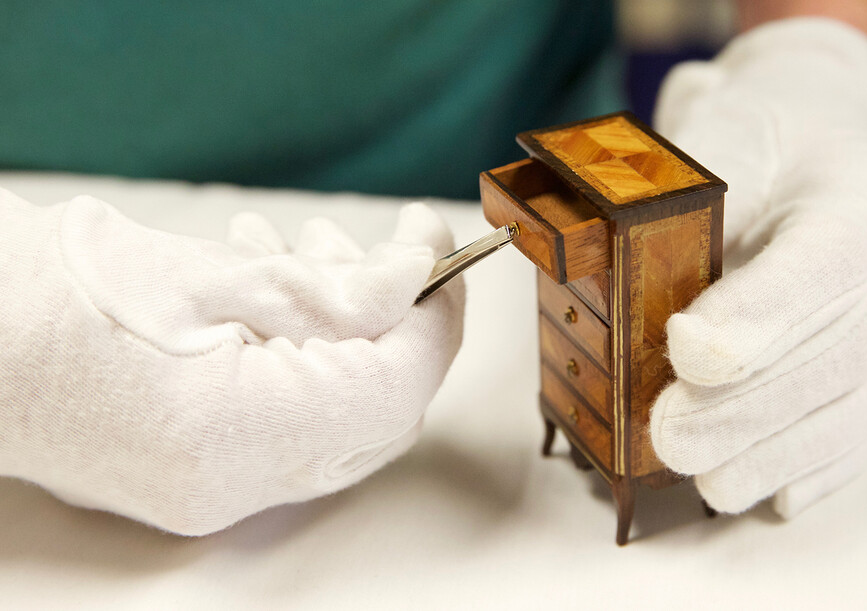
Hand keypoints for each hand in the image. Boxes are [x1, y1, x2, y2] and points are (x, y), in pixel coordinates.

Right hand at [0, 191, 462, 534]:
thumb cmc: (51, 294)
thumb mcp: (213, 271)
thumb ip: (331, 287)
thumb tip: (415, 280)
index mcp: (237, 434)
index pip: (395, 386)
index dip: (433, 313)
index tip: (435, 248)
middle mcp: (231, 486)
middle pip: (373, 411)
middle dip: (390, 321)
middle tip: (379, 251)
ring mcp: (212, 493)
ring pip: (331, 414)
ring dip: (341, 330)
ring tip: (304, 249)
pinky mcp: (195, 479)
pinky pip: (285, 423)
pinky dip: (298, 357)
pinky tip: (270, 288)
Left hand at [650, 18, 866, 516]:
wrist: (820, 142)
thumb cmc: (765, 139)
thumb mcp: (725, 135)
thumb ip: (689, 202)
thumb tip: (618, 266)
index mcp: (861, 197)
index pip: (821, 264)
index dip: (758, 315)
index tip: (687, 350)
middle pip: (841, 351)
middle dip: (751, 405)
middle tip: (673, 435)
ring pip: (856, 405)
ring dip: (779, 452)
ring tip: (710, 481)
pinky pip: (866, 429)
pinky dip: (820, 468)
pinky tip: (775, 496)